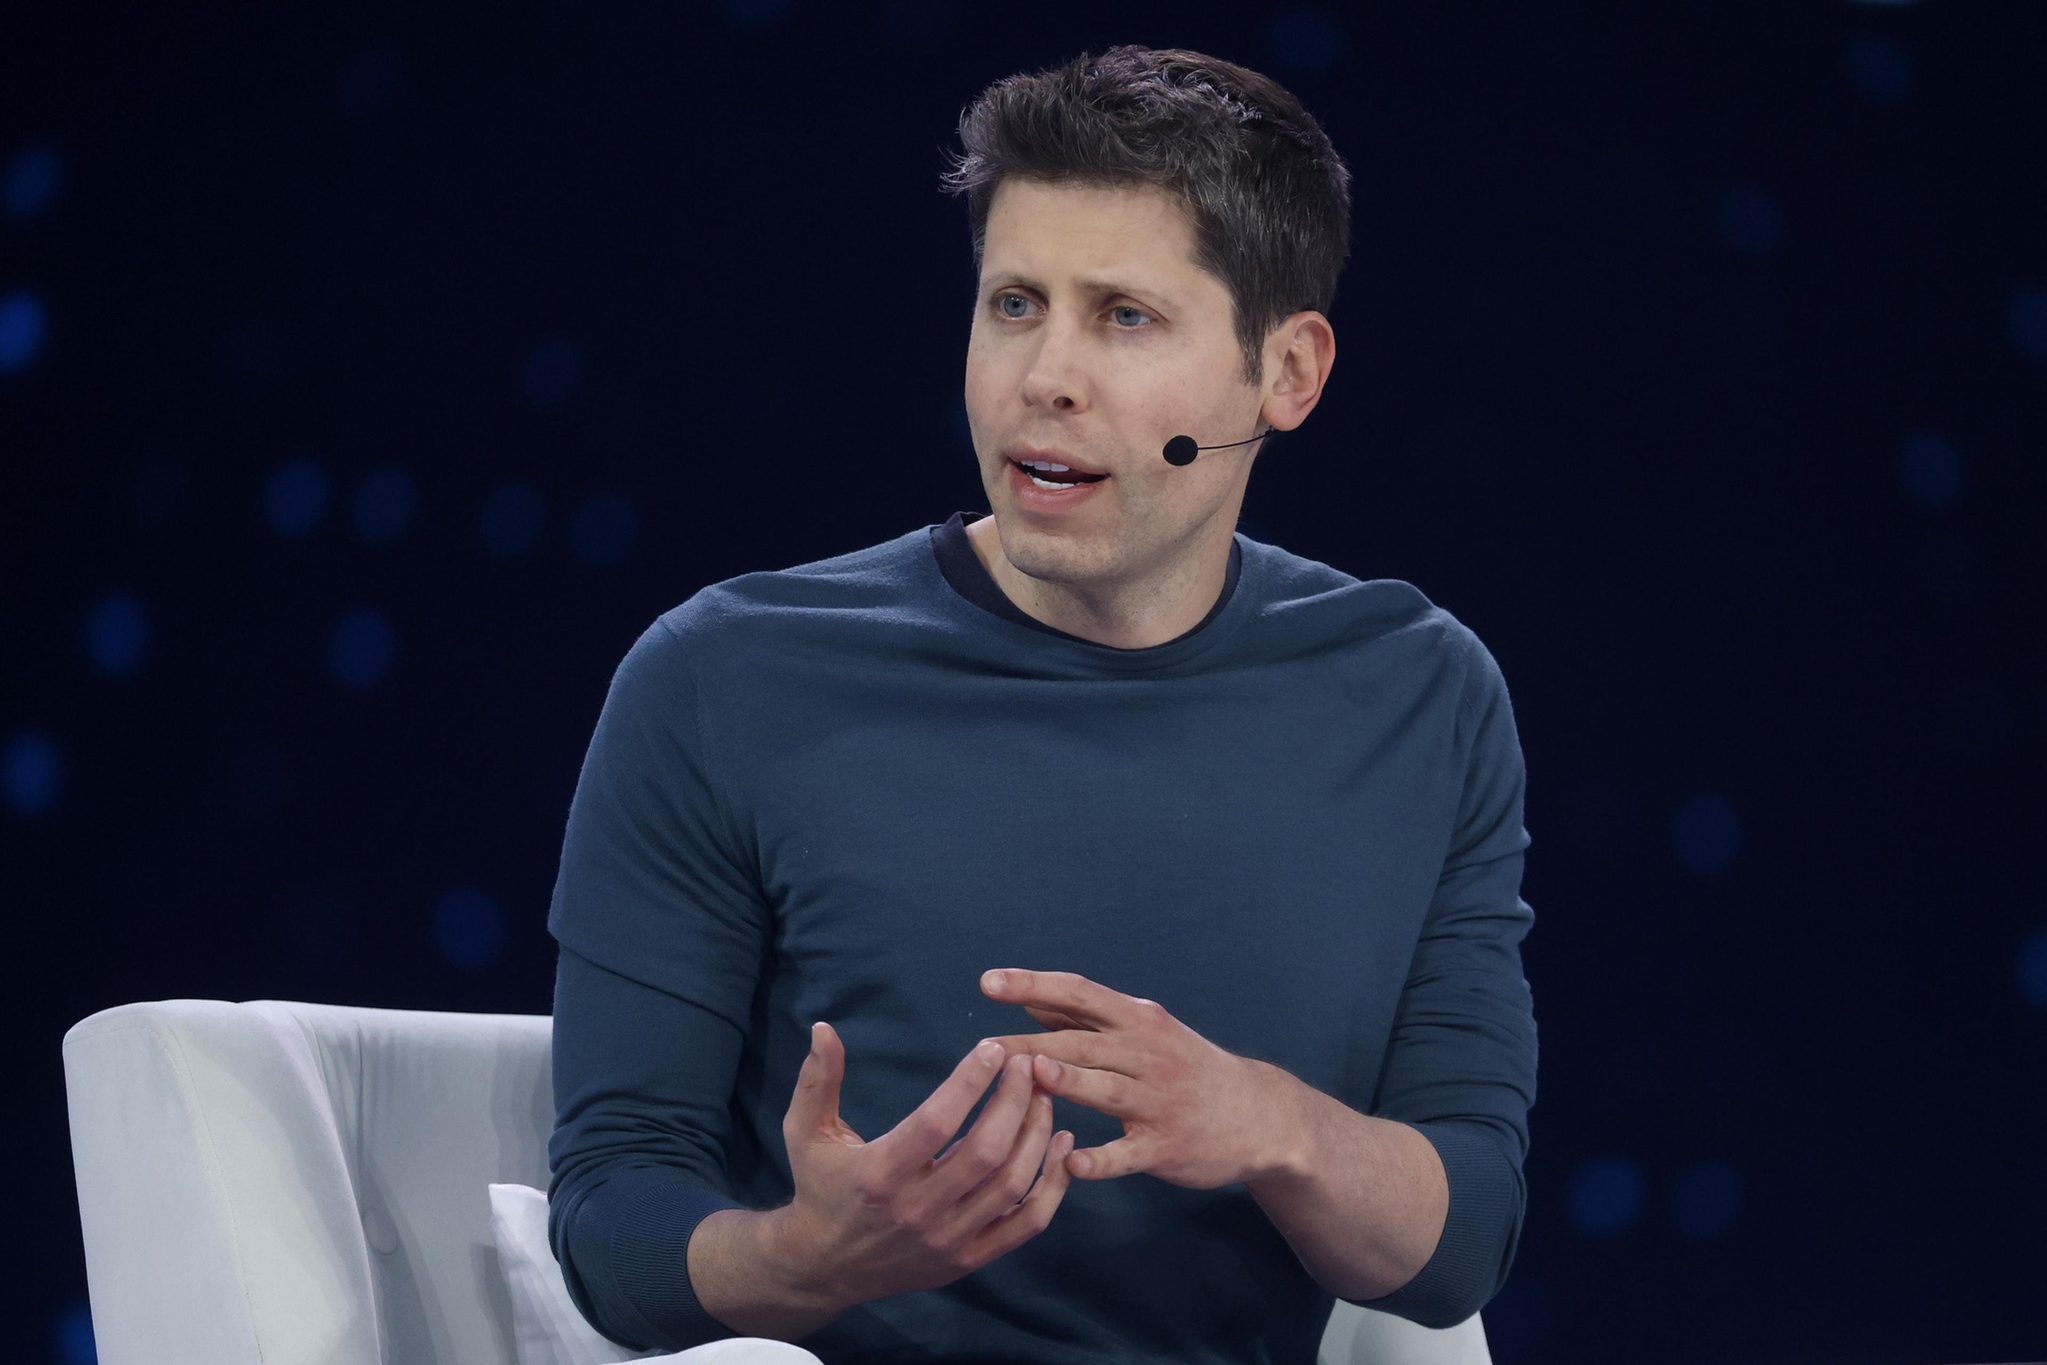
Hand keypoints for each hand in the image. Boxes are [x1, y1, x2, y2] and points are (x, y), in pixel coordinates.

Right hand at [773, 1022, 1078, 1310]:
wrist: (824, 1267)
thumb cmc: (821, 1187)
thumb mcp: (805, 1132)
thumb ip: (817, 1081)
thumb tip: (824, 1028)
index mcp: (879, 1174)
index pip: (936, 1123)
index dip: (969, 1083)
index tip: (992, 1048)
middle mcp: (916, 1211)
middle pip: (985, 1152)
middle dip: (1015, 1101)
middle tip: (1028, 1064)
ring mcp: (947, 1239)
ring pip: (1012, 1184)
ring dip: (1037, 1133)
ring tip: (1045, 1094)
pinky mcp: (969, 1259)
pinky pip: (1027, 1223)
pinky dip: (1053, 1184)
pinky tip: (1062, 1144)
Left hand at [977, 968, 1286, 1189]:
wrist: (1259, 1115)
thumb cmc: (1186, 1068)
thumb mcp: (1147, 1031)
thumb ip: (1088, 1018)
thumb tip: (1030, 997)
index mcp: (1139, 1020)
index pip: (1080, 993)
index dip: (1033, 984)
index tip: (989, 982)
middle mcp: (1149, 1054)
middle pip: (1083, 1043)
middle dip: (1031, 1044)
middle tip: (984, 1048)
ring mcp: (1159, 1101)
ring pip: (1107, 1090)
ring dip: (1071, 1082)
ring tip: (1034, 1077)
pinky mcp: (1167, 1146)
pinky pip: (1129, 1154)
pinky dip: (1101, 1159)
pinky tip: (1071, 1161)